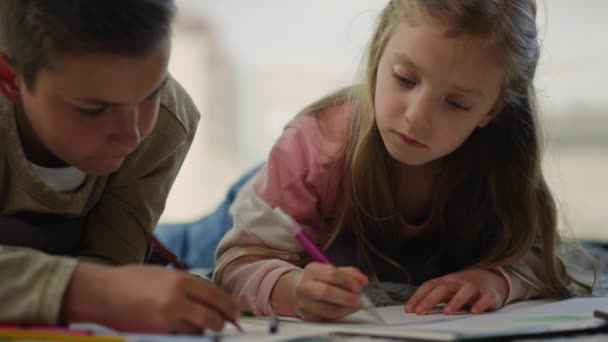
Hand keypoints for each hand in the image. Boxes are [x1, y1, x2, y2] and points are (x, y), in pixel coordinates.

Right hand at [61, 263, 238, 333]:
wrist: (101, 293)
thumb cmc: (132, 281)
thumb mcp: (165, 275)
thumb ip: (188, 286)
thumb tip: (212, 299)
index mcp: (181, 280)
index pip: (216, 297)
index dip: (230, 307)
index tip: (234, 313)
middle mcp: (176, 300)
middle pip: (212, 318)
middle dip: (220, 323)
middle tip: (222, 324)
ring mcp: (166, 320)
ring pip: (198, 332)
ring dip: (201, 331)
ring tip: (197, 325)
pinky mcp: (156, 334)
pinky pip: (181, 338)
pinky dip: (185, 335)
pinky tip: (181, 329)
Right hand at [288, 263, 368, 320]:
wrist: (298, 291)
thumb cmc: (318, 280)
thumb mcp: (331, 270)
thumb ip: (349, 273)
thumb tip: (363, 280)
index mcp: (313, 270)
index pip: (331, 274)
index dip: (347, 281)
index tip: (358, 286)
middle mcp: (306, 286)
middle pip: (326, 292)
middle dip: (346, 296)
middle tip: (357, 299)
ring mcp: (305, 303)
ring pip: (327, 309)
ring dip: (346, 308)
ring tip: (354, 305)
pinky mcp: (309, 317)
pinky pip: (328, 318)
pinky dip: (341, 314)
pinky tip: (346, 309)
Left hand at [405, 269, 508, 314]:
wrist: (491, 278)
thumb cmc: (463, 286)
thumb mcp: (447, 289)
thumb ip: (432, 297)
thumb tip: (412, 308)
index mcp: (446, 281)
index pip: (429, 286)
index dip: (418, 296)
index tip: (409, 309)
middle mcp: (458, 282)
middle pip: (443, 288)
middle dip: (430, 300)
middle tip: (420, 311)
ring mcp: (474, 287)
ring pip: (465, 292)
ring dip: (455, 301)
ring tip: (446, 312)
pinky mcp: (489, 294)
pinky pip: (486, 298)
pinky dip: (481, 304)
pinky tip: (474, 311)